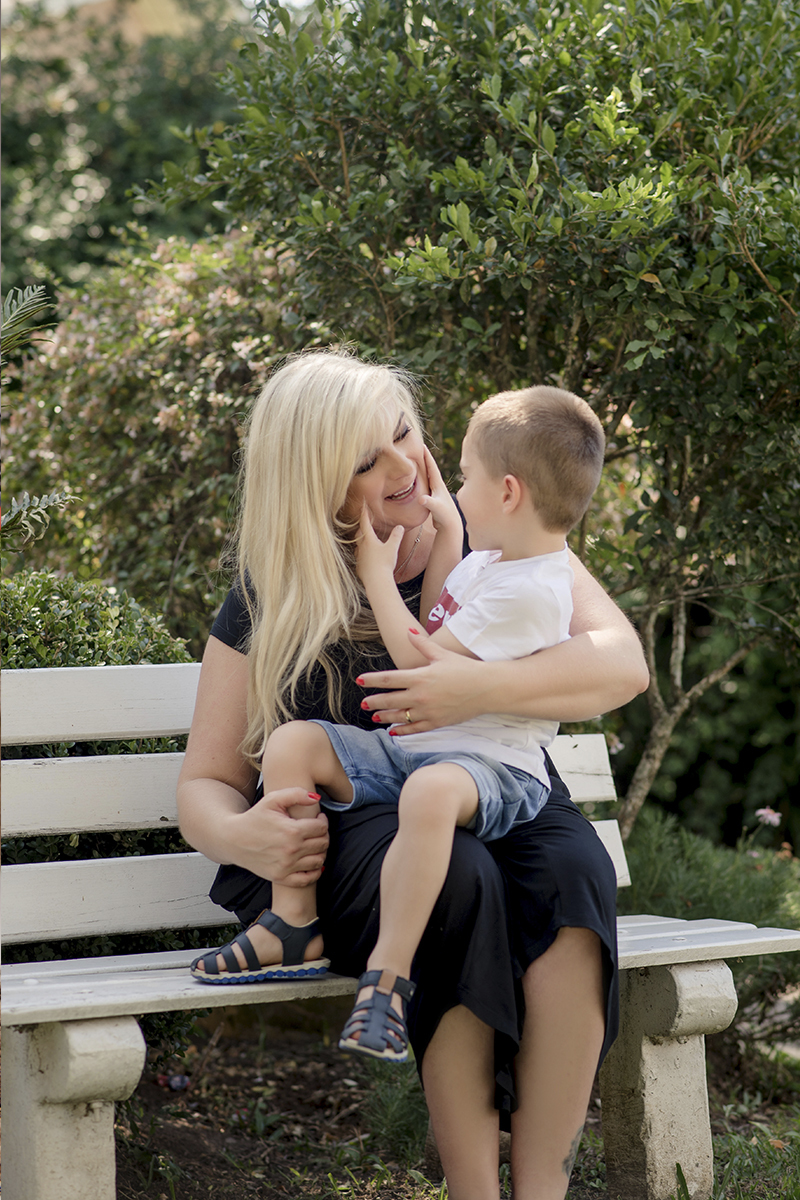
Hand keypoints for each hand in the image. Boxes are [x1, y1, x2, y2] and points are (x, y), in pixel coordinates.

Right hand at [231, 789, 329, 886]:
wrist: (233, 839)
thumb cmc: (253, 818)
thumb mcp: (272, 799)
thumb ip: (296, 794)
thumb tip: (315, 798)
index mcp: (292, 831)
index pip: (322, 827)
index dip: (323, 820)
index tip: (318, 818)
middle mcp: (291, 851)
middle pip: (323, 844)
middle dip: (323, 835)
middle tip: (316, 830)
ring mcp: (286, 866)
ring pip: (319, 861)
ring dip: (321, 851)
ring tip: (313, 844)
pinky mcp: (281, 877)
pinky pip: (307, 879)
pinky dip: (315, 872)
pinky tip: (310, 861)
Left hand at [355, 505, 403, 583]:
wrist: (376, 581)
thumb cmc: (384, 563)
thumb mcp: (392, 548)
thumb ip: (396, 536)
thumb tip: (400, 527)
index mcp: (369, 540)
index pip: (365, 523)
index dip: (364, 514)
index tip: (363, 506)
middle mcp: (361, 547)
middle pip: (359, 534)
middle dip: (362, 528)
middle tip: (365, 524)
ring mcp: (359, 557)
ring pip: (358, 546)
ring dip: (361, 542)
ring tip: (366, 541)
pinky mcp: (359, 567)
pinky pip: (359, 558)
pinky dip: (362, 555)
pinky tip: (367, 558)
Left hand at [358, 629, 483, 732]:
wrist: (486, 688)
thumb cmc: (465, 668)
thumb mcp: (442, 654)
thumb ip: (422, 643)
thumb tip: (407, 630)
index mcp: (420, 677)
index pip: (388, 679)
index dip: (371, 680)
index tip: (359, 681)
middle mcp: (420, 696)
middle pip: (390, 700)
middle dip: (374, 701)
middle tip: (363, 703)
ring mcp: (428, 711)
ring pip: (399, 717)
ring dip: (385, 716)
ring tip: (375, 716)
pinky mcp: (437, 722)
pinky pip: (414, 729)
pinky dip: (402, 731)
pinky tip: (393, 731)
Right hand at [419, 445, 460, 532]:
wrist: (451, 526)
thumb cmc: (444, 516)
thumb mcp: (436, 508)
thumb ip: (429, 502)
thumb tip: (421, 499)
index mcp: (438, 485)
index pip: (431, 466)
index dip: (426, 455)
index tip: (421, 444)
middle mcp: (438, 486)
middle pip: (430, 468)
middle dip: (424, 457)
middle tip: (418, 446)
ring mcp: (436, 491)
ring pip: (428, 476)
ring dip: (423, 467)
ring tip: (417, 459)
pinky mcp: (433, 497)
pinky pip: (426, 484)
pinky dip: (422, 478)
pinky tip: (418, 478)